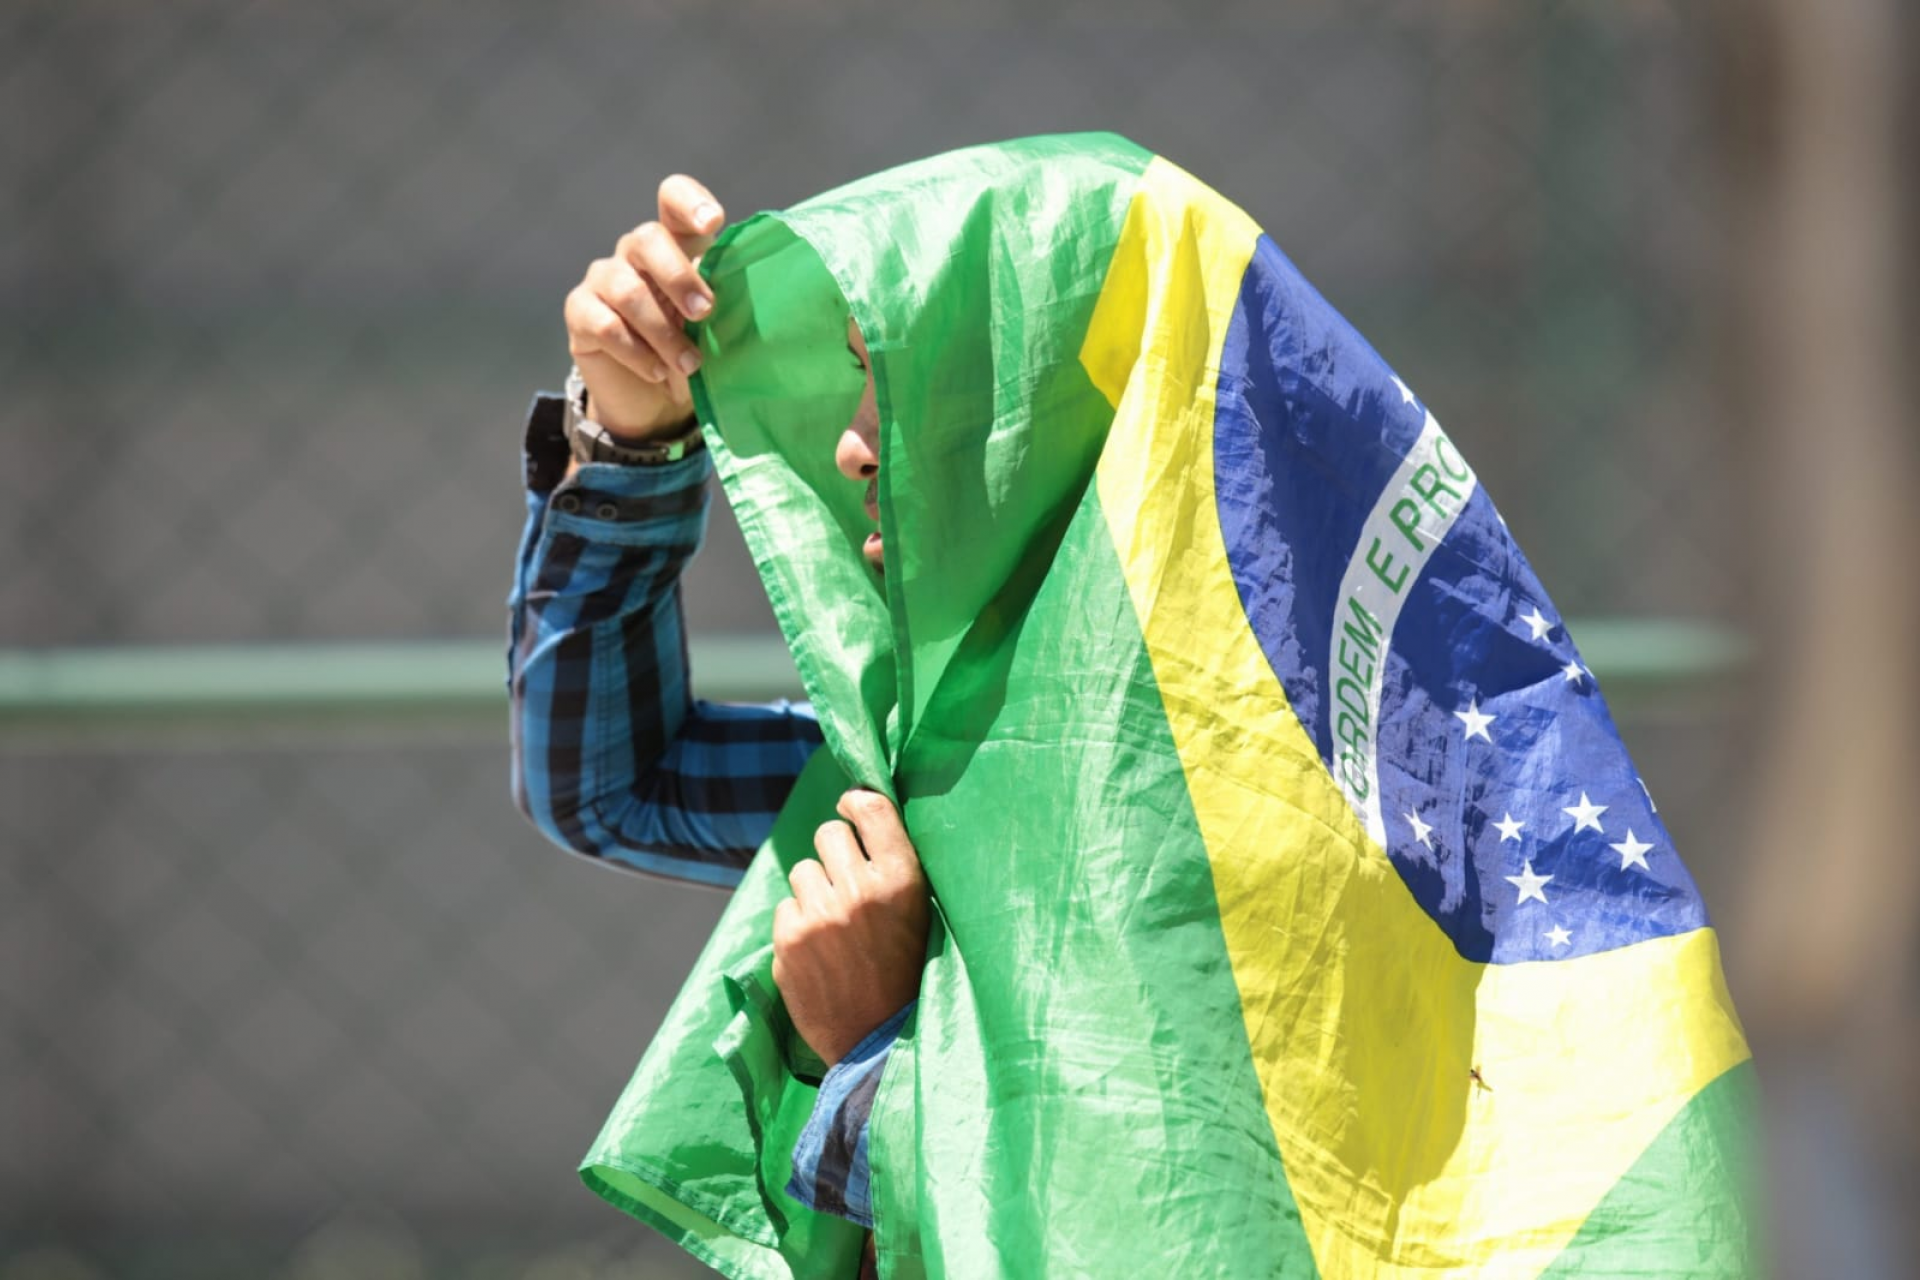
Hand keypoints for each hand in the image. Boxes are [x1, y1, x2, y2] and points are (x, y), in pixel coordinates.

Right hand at [563, 175, 725, 438]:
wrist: (656, 400)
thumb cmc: (694, 351)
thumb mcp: (716, 326)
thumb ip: (722, 300)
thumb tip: (729, 286)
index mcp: (676, 244)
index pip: (673, 198)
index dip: (689, 202)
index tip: (712, 222)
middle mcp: (635, 252)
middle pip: (648, 238)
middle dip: (679, 276)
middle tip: (704, 313)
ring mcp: (603, 279)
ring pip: (627, 290)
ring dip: (663, 332)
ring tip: (690, 364)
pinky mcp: (580, 312)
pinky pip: (605, 325)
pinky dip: (637, 353)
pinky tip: (658, 371)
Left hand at [773, 790, 931, 1065]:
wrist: (880, 1045)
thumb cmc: (908, 976)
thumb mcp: (921, 915)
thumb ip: (894, 868)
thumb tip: (860, 810)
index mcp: (903, 881)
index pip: (871, 807)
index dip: (857, 802)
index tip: (852, 809)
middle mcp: (861, 891)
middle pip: (828, 833)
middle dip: (834, 851)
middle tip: (846, 880)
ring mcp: (821, 916)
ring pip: (803, 871)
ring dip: (815, 890)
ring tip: (835, 925)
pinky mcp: (789, 941)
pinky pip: (785, 906)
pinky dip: (798, 923)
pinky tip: (819, 949)